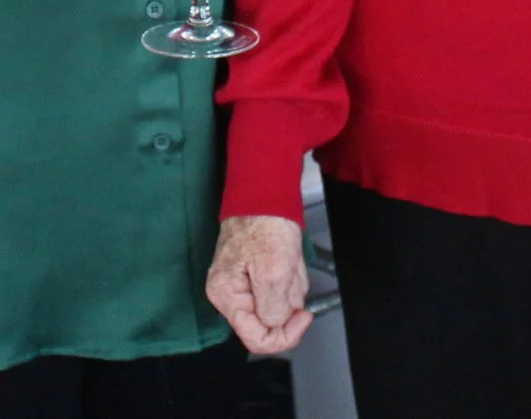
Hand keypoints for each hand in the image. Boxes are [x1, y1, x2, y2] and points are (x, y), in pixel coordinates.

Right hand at [207, 214, 312, 354]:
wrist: (265, 191)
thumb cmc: (265, 225)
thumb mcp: (273, 271)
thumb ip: (273, 307)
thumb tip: (276, 324)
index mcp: (227, 297)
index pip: (256, 339)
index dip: (284, 335)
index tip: (304, 317)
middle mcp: (232, 296)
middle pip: (271, 320)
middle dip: (288, 298)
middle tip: (290, 269)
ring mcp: (245, 284)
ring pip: (281, 303)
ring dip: (292, 283)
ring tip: (288, 257)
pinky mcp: (259, 273)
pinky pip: (283, 286)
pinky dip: (292, 274)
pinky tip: (289, 255)